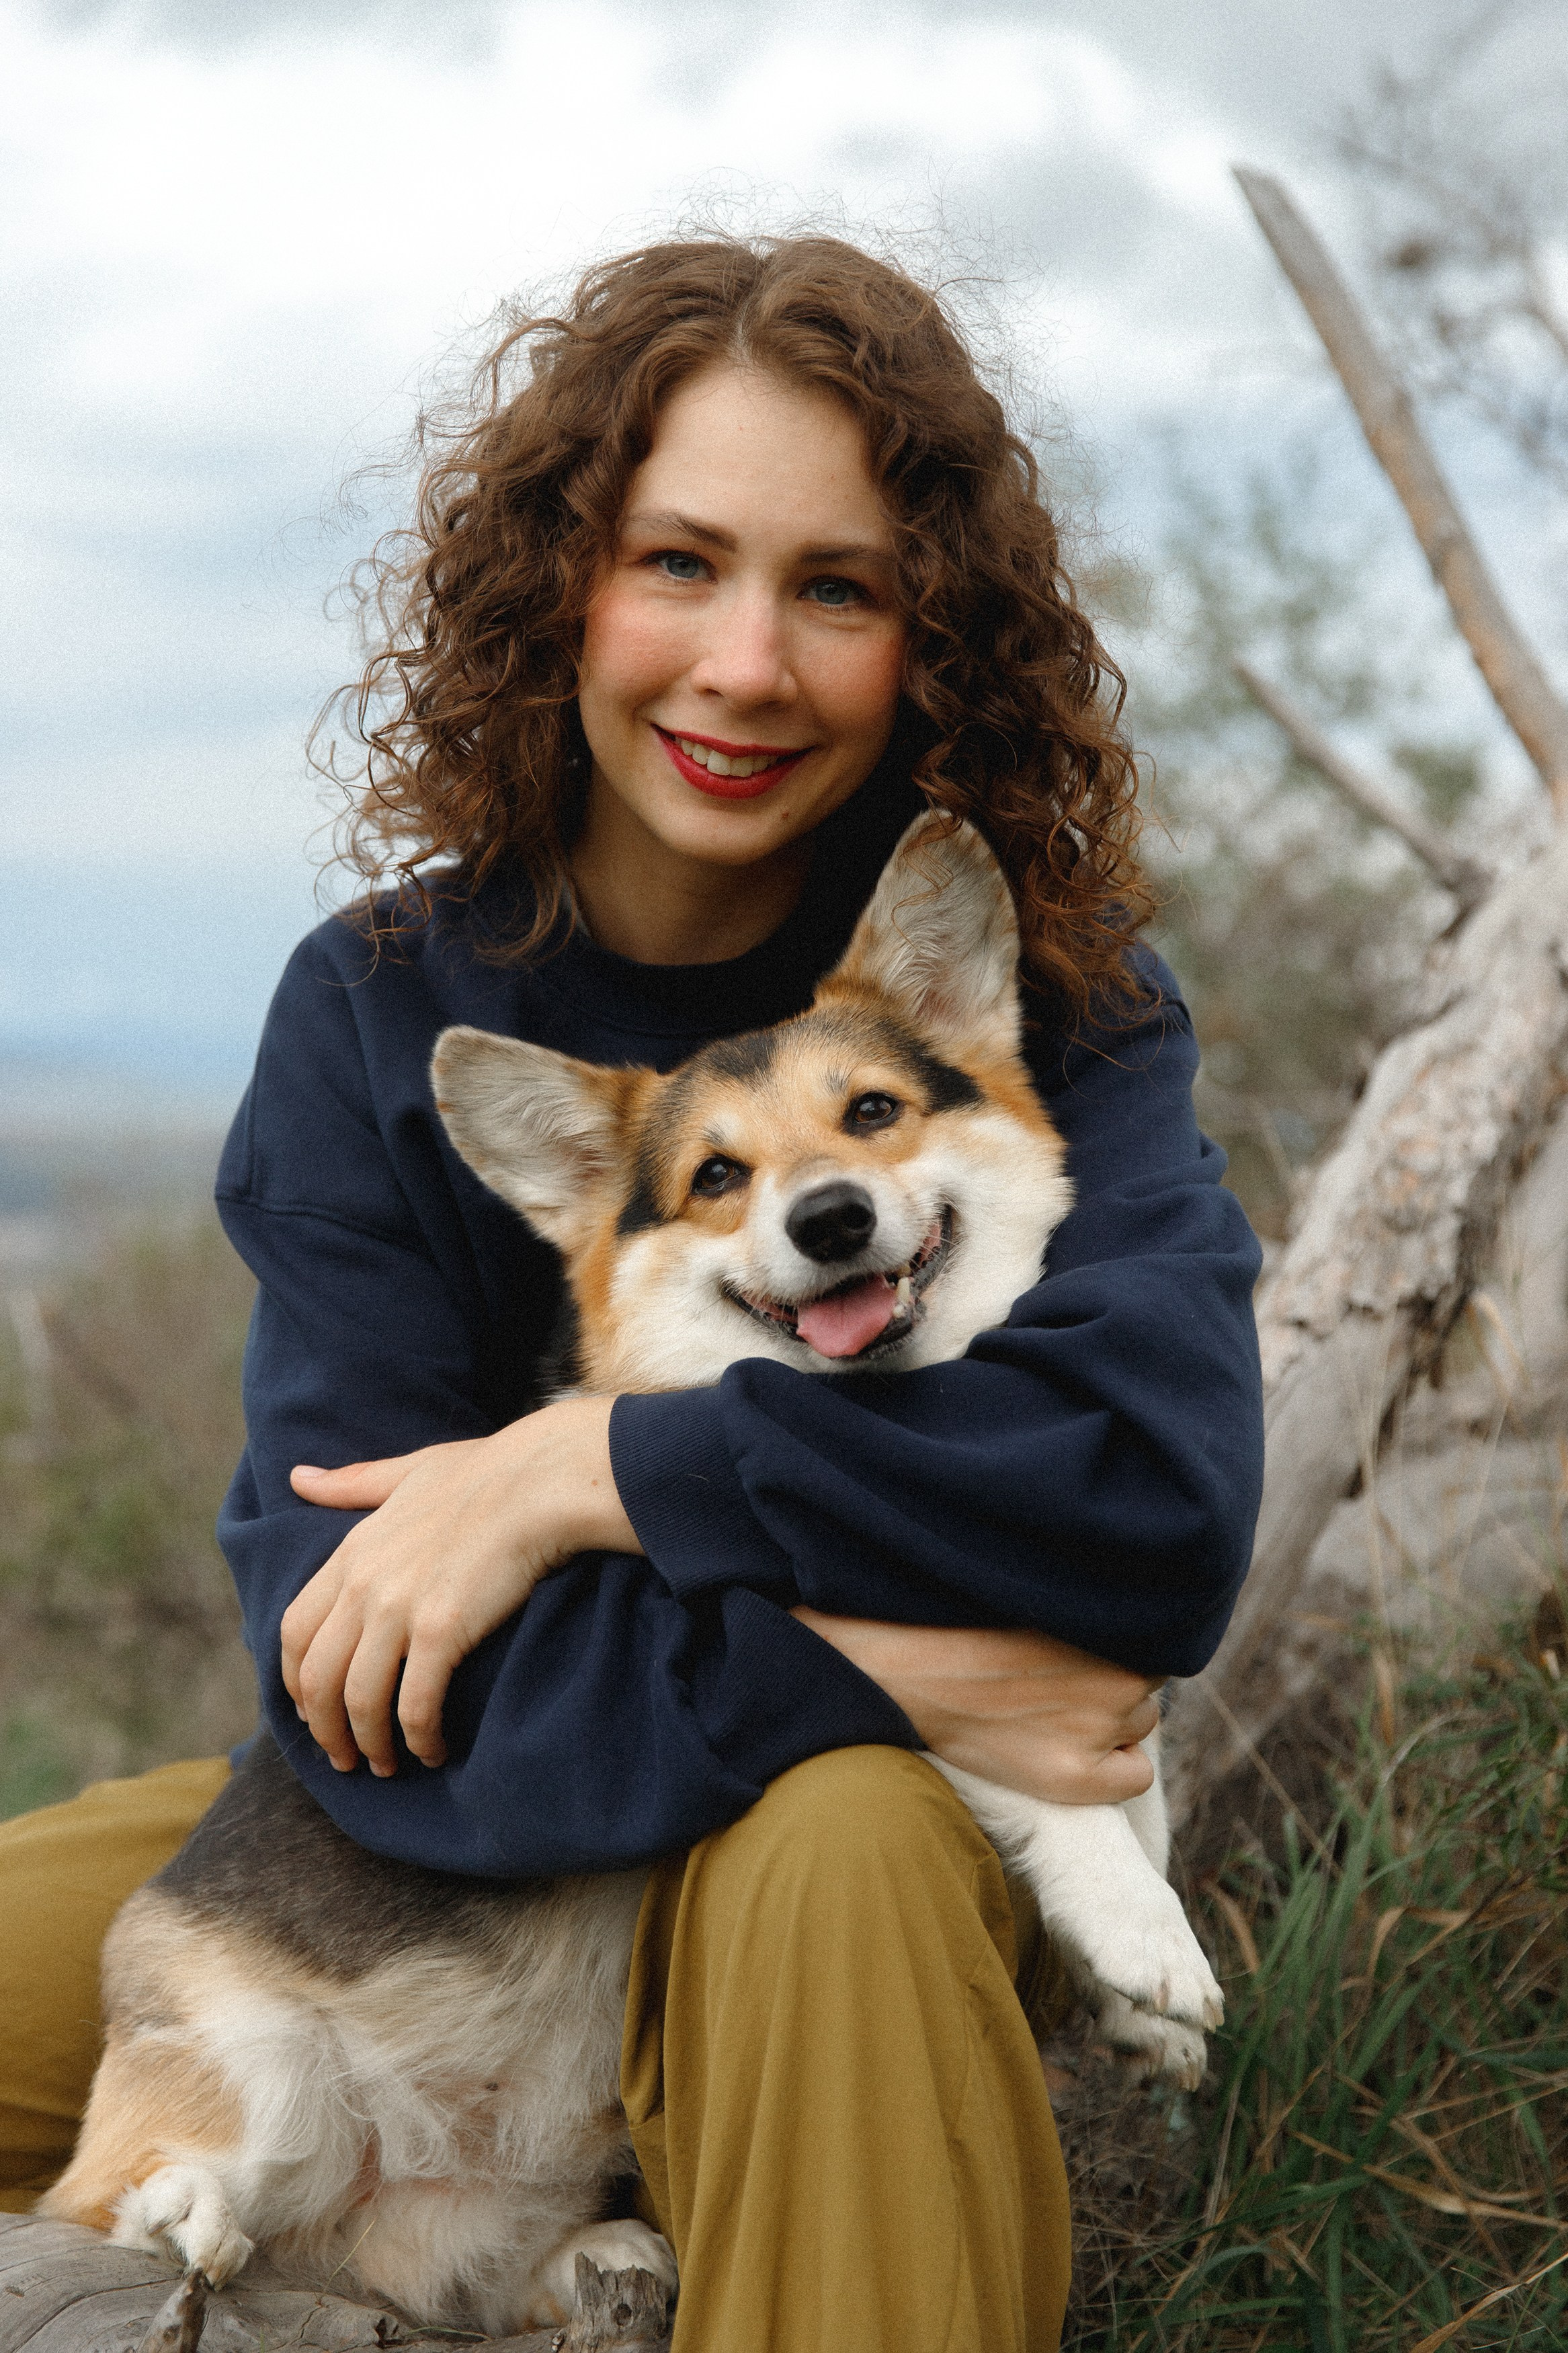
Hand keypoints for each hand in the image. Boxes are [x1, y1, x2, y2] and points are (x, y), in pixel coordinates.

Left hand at [283, 1396, 637, 1776]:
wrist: (541, 1481)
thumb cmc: (486, 1473)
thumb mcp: (406, 1472)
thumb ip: (350, 1484)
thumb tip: (297, 1477)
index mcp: (352, 1551)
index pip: (294, 1631)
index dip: (295, 1681)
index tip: (312, 1710)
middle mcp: (364, 1584)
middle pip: (318, 1677)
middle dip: (325, 1728)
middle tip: (344, 1758)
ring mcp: (399, 1608)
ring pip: (359, 1700)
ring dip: (368, 1743)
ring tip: (385, 1766)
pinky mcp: (442, 1630)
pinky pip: (414, 1704)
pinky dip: (418, 1737)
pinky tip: (433, 1750)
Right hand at [791, 1607, 1160, 1805]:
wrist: (903, 1668)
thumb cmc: (959, 1619)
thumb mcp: (1036, 1589)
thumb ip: (1086, 1601)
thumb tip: (1134, 1602)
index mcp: (1110, 1620)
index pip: (1152, 1632)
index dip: (1117, 1641)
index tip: (1085, 1646)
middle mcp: (1115, 1672)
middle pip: (1145, 1679)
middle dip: (1114, 1679)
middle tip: (1060, 1678)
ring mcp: (1096, 1727)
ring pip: (1140, 1722)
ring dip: (1112, 1718)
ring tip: (1051, 1708)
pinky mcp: (1074, 1775)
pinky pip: (1134, 1775)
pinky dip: (1115, 1767)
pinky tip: (1074, 1752)